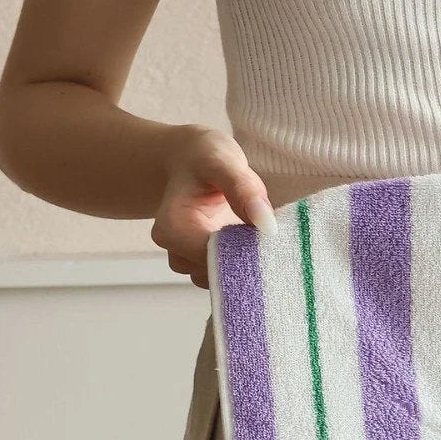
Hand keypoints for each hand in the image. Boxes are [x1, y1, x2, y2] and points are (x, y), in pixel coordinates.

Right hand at [152, 126, 276, 288]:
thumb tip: (267, 225)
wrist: (191, 162)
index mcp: (173, 228)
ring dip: (248, 263)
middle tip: (267, 234)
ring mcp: (192, 265)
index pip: (213, 259)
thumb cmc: (204, 157)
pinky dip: (246, 266)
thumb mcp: (222, 160)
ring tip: (256, 232)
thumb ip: (243, 189)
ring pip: (227, 282)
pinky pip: (231, 279)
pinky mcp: (208, 268)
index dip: (245, 252)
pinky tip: (253, 242)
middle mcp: (177, 253)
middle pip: (220, 276)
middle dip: (248, 259)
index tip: (267, 237)